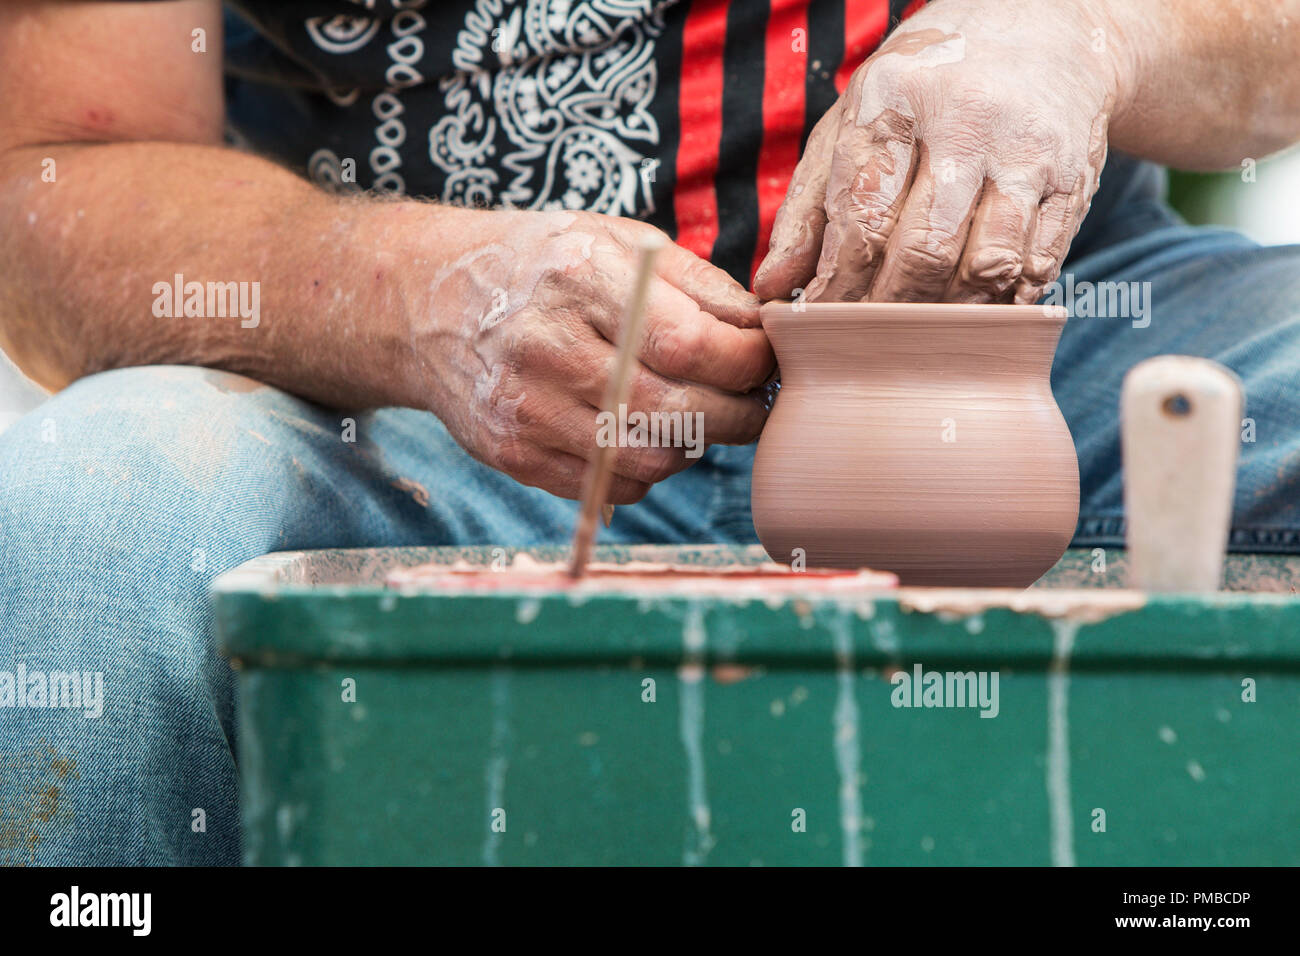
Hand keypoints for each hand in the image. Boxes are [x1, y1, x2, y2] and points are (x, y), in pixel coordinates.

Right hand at [411, 209, 773, 501]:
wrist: (426, 302)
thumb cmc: (539, 265)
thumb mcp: (614, 240)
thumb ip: (696, 283)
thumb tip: (765, 333)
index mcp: (579, 277)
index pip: (689, 343)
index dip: (745, 363)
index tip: (764, 362)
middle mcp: (545, 345)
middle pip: (675, 409)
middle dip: (736, 414)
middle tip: (751, 402)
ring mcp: (524, 407)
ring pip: (649, 458)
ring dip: (692, 446)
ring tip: (694, 415)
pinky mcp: (511, 453)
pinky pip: (611, 485)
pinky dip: (645, 470)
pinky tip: (642, 433)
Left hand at [754, 0, 1123, 304]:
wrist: (1043, 27)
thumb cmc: (925, 89)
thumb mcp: (852, 123)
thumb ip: (808, 209)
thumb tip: (772, 288)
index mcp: (895, 98)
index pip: (861, 219)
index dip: (838, 288)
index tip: (820, 324)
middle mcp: (966, 118)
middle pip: (923, 252)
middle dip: (889, 311)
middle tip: (868, 339)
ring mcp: (1027, 149)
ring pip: (986, 265)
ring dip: (949, 315)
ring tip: (920, 332)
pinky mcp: (1075, 176)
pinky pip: (1039, 263)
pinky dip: (1003, 302)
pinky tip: (975, 310)